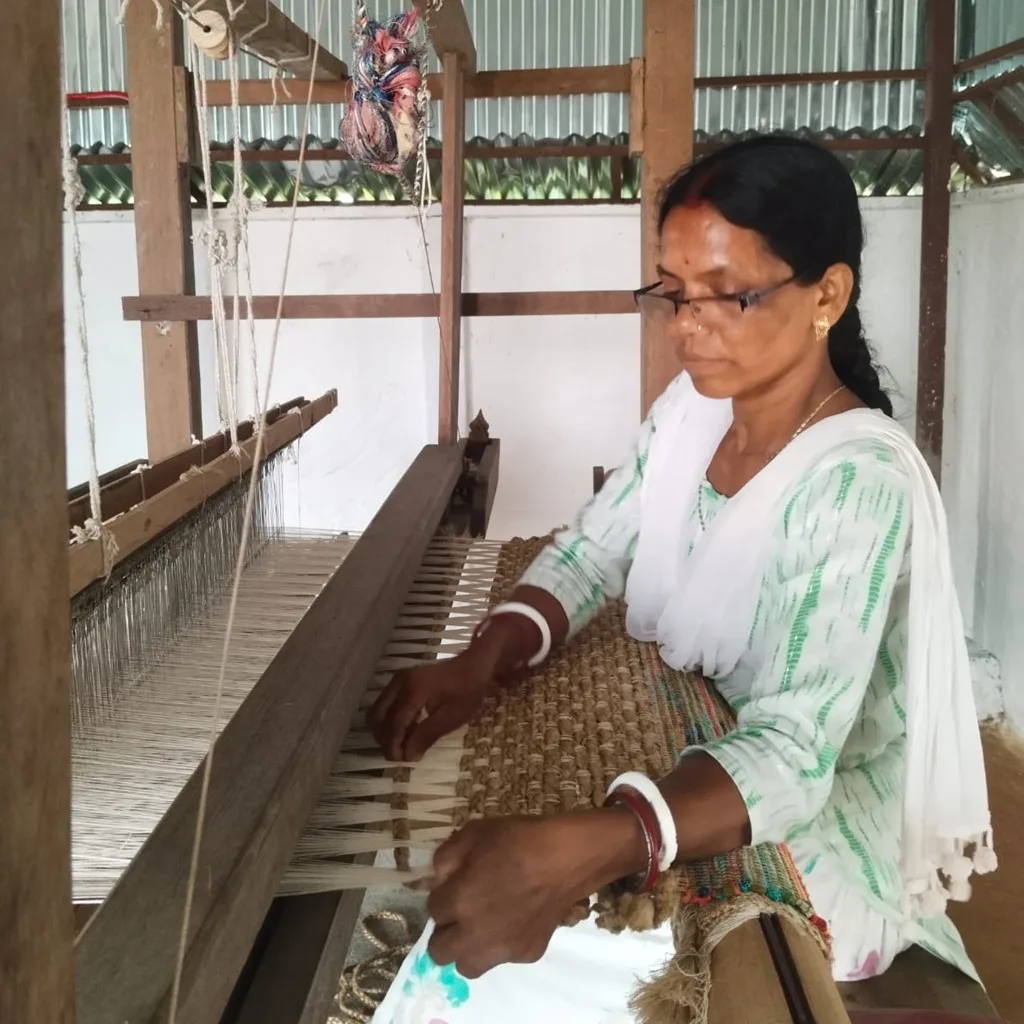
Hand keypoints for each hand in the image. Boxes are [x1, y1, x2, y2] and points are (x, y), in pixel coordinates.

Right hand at [368, 654, 490, 760]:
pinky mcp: (399, 681)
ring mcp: (398, 679)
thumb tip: (408, 755)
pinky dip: (388, 720)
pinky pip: (384, 704)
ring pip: (377, 710)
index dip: (393, 744)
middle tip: (399, 754)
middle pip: (378, 716)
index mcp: (415, 689)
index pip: (395, 721)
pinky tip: (406, 730)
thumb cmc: (467, 691)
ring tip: (402, 743)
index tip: (399, 760)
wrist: (473, 666)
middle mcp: (400, 682)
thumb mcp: (452, 717)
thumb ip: (427, 735)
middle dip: (384, 739)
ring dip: (384, 730)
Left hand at [426, 809, 646, 978]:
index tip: (453, 887)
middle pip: (440, 952)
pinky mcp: (527, 954)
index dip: (441, 896)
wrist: (566, 856)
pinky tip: (515, 919)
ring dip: (468, 948)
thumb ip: (447, 858)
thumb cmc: (518, 839)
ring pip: (468, 966)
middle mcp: (475, 934)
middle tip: (460, 913)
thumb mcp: (474, 832)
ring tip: (482, 925)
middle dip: (445, 931)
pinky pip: (503, 958)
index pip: (433, 910)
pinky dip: (502, 944)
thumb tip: (441, 880)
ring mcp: (502, 949)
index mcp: (458, 902)